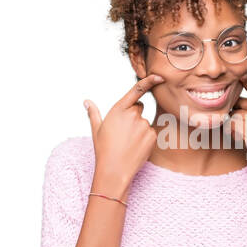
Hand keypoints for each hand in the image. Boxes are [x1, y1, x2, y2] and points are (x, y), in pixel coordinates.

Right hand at [84, 74, 164, 196]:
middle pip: (139, 107)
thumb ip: (93, 113)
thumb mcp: (96, 130)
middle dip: (133, 115)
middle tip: (122, 132)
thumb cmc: (103, 149)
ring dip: (138, 129)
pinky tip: (135, 148)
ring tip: (127, 143)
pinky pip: (150, 133)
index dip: (150, 81)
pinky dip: (144, 139)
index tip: (159, 76)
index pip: (137, 90)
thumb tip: (86, 102)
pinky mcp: (152, 136)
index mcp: (118, 110)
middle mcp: (133, 115)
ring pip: (144, 122)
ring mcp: (144, 125)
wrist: (114, 170)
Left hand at [229, 74, 246, 174]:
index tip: (237, 76)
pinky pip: (231, 125)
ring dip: (231, 123)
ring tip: (238, 133)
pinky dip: (231, 132)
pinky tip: (238, 138)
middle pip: (237, 101)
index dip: (244, 81)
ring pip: (233, 113)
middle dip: (232, 110)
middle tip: (234, 121)